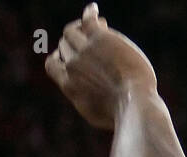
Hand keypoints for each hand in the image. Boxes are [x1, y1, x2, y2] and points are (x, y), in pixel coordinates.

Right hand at [44, 4, 157, 129]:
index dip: (59, 58)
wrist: (134, 104)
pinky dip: (89, 14)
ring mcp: (84, 50)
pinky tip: (94, 10)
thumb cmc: (121, 115)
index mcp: (68, 85)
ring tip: (96, 27)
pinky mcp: (100, 38)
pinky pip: (88, 20)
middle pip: (64, 46)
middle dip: (74, 43)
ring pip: (72, 31)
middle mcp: (72, 65)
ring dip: (81, 28)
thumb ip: (84, 100)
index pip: (52, 64)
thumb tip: (84, 98)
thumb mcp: (95, 114)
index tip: (68, 57)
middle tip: (90, 42)